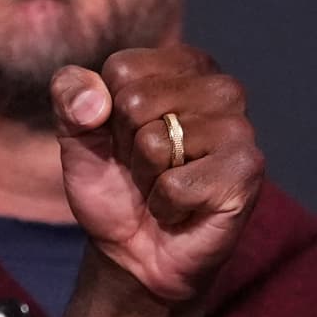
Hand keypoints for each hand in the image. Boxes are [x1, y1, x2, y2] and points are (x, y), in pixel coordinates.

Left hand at [52, 44, 262, 303]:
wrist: (134, 252)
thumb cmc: (115, 185)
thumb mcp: (77, 135)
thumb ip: (70, 96)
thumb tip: (94, 102)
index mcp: (185, 63)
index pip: (121, 68)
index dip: (108, 113)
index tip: (126, 139)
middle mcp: (221, 87)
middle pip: (135, 102)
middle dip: (128, 147)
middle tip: (148, 169)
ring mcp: (239, 128)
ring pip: (155, 143)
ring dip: (147, 179)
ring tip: (166, 187)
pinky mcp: (247, 171)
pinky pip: (175, 186)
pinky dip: (165, 207)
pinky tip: (184, 208)